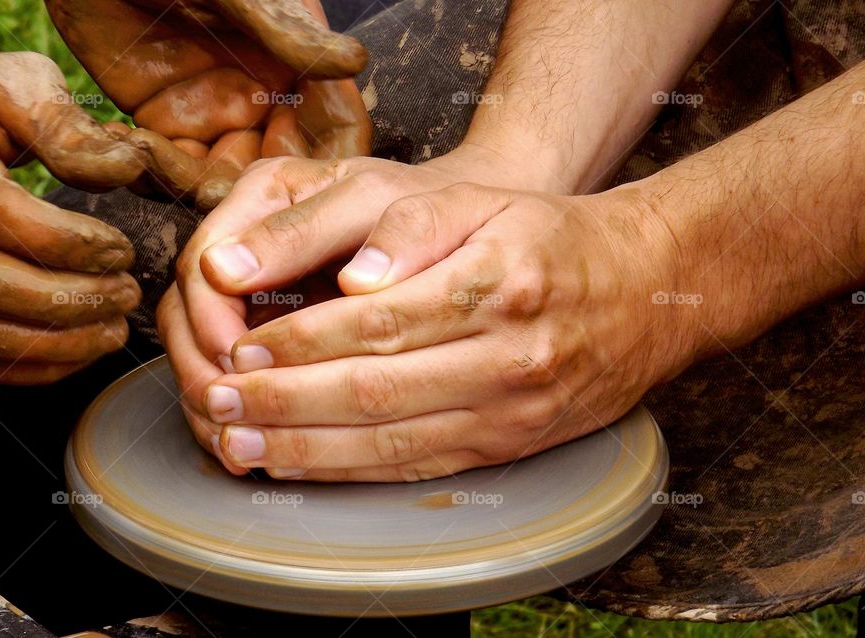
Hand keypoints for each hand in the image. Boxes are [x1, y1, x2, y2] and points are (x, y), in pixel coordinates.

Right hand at [0, 52, 139, 384]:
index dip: (67, 240)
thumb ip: (61, 124)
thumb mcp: (4, 86)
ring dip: (56, 343)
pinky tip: (77, 351)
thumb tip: (124, 166)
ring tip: (114, 330)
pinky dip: (27, 364)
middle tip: (127, 296)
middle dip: (69, 299)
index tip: (120, 249)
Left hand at [47, 0, 371, 208]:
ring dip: (190, 186)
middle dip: (257, 200)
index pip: (336, 129)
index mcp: (297, 65)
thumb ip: (288, 33)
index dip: (335, 169)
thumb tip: (356, 62)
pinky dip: (149, 169)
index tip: (320, 203)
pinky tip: (123, 141)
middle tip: (215, 195)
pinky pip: (168, 167)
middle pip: (281, 172)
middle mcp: (264, 99)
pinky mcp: (162, 121)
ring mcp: (213, 114)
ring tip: (147, 152)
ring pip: (222, 181)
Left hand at [167, 180, 690, 479]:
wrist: (646, 291)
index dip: (300, 341)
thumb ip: (415, 225)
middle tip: (218, 399)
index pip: (377, 323)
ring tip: (240, 442)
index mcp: (498, 285)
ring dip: (306, 447)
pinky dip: (354, 471)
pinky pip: (419, 466)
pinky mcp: (510, 445)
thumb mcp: (490, 202)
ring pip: (391, 441)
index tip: (242, 346)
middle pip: (375, 391)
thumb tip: (352, 276)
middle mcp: (507, 358)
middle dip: (284, 401)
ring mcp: (511, 411)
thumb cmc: (555, 239)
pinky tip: (305, 467)